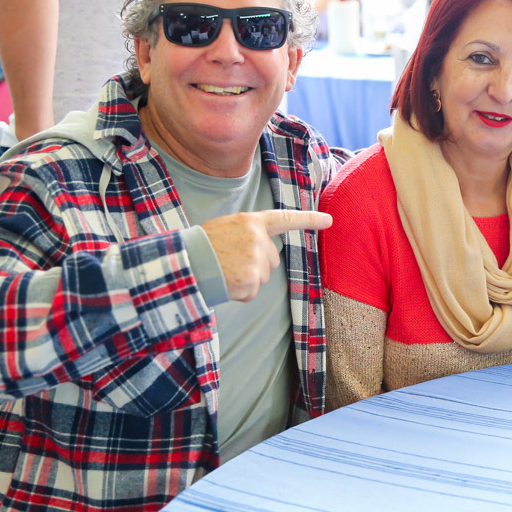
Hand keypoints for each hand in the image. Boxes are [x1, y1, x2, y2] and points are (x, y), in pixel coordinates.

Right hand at [200, 210, 332, 300]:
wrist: (183, 263)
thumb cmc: (201, 247)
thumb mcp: (227, 229)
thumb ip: (249, 236)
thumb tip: (265, 259)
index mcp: (251, 222)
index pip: (285, 219)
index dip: (308, 219)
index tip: (329, 220)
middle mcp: (258, 238)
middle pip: (271, 260)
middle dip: (254, 265)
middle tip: (228, 262)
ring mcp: (256, 260)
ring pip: (262, 277)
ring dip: (245, 279)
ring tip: (223, 271)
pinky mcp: (251, 280)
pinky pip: (251, 293)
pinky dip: (239, 293)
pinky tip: (224, 283)